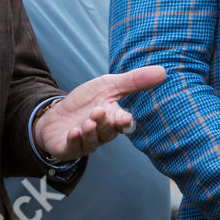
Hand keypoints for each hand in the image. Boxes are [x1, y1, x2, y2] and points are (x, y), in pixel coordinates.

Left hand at [32, 64, 165, 159]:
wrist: (56, 115)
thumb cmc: (85, 102)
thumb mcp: (107, 85)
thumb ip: (133, 81)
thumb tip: (164, 71)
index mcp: (113, 118)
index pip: (123, 123)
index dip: (124, 122)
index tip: (124, 118)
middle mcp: (101, 133)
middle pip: (108, 132)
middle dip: (104, 123)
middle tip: (99, 111)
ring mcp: (85, 142)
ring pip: (92, 141)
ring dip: (90, 132)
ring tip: (87, 122)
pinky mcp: (68, 148)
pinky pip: (73, 148)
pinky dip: (74, 141)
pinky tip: (73, 132)